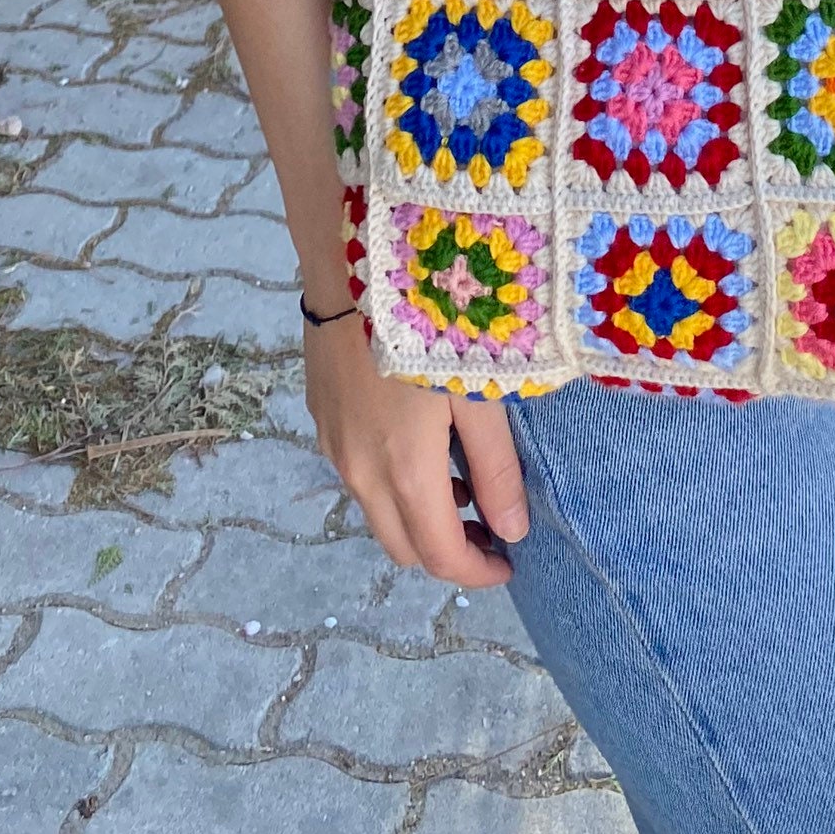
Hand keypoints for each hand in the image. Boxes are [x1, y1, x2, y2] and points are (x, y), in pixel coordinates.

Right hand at [301, 314, 529, 585]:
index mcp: (404, 473)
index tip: (508, 562)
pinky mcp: (321, 418)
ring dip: (417, 517)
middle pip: (403, 547)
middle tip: (489, 528)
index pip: (439, 556)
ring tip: (460, 482)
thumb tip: (513, 531)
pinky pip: (357, 475)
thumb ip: (497, 467)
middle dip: (447, 552)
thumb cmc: (431, 321)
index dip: (477, 573)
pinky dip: (391, 484)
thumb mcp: (478, 392)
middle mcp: (360, 473)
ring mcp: (333, 447)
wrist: (352, 261)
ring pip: (376, 513)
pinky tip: (418, 444)